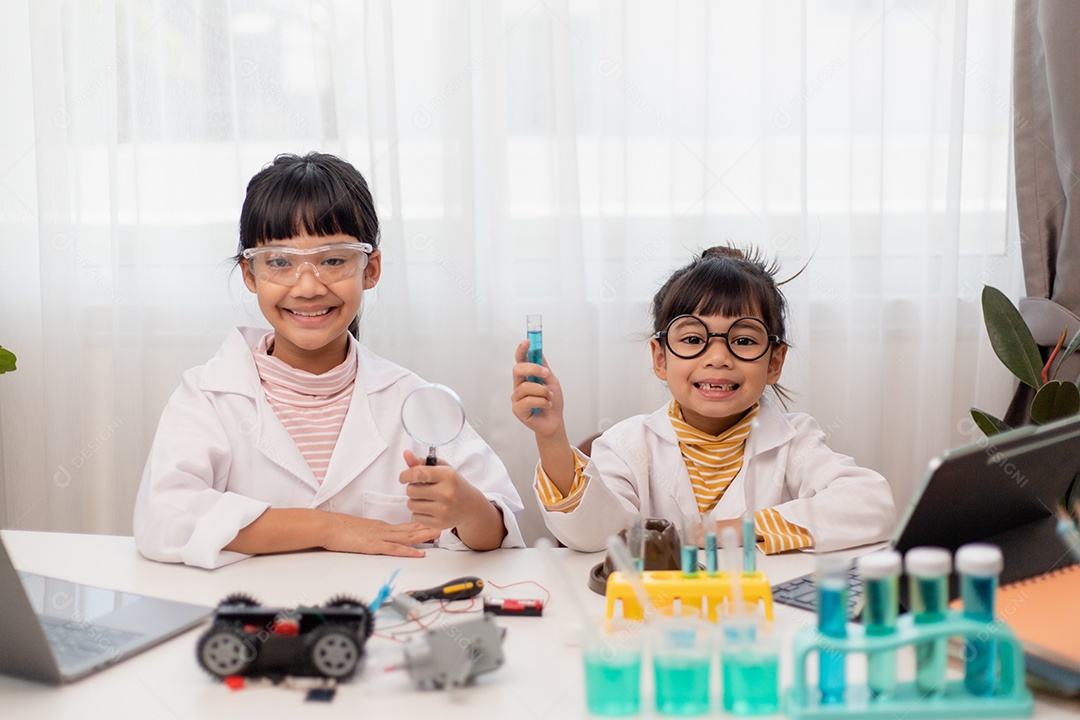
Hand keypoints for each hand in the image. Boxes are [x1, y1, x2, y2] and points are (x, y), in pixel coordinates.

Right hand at [321, 513, 440, 557]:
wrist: (327, 526)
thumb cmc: (338, 528)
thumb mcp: (358, 529)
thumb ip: (368, 533)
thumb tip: (373, 537)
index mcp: (380, 526)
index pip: (404, 526)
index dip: (419, 525)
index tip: (431, 524)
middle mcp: (383, 530)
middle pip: (410, 529)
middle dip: (427, 528)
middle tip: (443, 526)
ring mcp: (380, 537)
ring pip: (407, 537)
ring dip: (424, 536)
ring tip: (438, 534)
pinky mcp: (374, 546)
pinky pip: (395, 549)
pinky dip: (408, 551)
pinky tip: (419, 553)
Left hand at [399, 449, 486, 530]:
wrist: (470, 506)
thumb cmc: (453, 484)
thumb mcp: (442, 469)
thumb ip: (421, 462)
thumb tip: (406, 453)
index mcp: (448, 476)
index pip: (418, 473)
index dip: (405, 475)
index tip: (404, 477)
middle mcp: (447, 493)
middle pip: (411, 490)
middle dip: (412, 488)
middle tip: (422, 488)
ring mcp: (444, 510)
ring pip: (411, 505)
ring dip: (414, 501)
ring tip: (426, 499)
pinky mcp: (440, 524)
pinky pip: (415, 517)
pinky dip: (418, 513)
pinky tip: (430, 509)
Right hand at [511, 339, 565, 438]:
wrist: (554, 421)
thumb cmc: (552, 401)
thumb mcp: (552, 381)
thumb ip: (544, 367)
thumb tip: (538, 352)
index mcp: (526, 376)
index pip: (520, 360)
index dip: (521, 350)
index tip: (527, 341)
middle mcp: (519, 385)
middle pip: (518, 369)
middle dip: (533, 369)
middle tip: (546, 374)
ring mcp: (516, 397)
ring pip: (526, 387)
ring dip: (543, 391)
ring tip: (550, 397)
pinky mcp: (517, 410)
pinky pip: (529, 401)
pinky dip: (542, 402)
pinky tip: (546, 405)